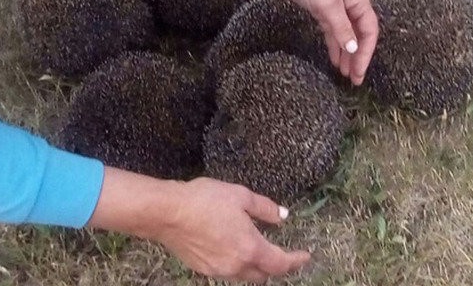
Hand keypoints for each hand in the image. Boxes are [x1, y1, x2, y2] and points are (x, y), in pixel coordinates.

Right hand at [88, 169, 309, 282]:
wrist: (167, 212)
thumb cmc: (205, 201)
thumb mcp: (241, 197)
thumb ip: (265, 209)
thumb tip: (283, 216)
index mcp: (250, 248)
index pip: (280, 264)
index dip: (296, 261)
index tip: (305, 256)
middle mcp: (235, 266)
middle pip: (263, 275)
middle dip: (276, 267)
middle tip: (284, 254)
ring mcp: (217, 270)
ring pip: (245, 275)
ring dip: (256, 266)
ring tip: (259, 249)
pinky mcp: (202, 268)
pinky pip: (228, 271)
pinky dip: (237, 263)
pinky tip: (234, 247)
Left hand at [276, 0, 378, 84]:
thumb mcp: (327, 4)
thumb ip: (341, 28)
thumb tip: (354, 49)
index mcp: (359, 0)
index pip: (369, 31)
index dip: (366, 53)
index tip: (359, 71)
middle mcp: (352, 4)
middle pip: (360, 35)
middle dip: (358, 57)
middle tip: (355, 80)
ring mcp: (337, 7)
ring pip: (346, 35)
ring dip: (347, 54)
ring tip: (345, 74)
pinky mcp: (323, 10)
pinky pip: (333, 32)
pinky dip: (335, 45)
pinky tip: (335, 59)